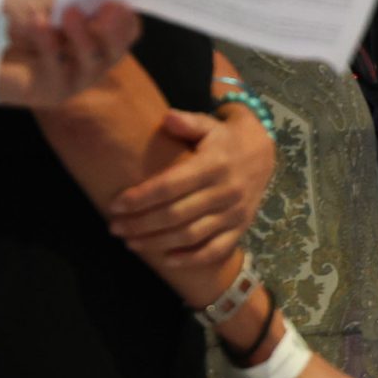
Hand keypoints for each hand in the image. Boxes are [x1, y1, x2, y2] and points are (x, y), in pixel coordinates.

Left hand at [0, 0, 139, 106]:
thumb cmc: (18, 18)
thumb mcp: (47, 2)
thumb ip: (73, 2)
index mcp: (97, 32)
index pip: (127, 31)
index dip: (127, 19)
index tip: (119, 2)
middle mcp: (93, 58)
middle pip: (116, 50)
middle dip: (114, 31)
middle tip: (107, 10)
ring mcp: (75, 77)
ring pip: (91, 61)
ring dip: (83, 35)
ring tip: (69, 12)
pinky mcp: (54, 90)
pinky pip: (56, 67)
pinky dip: (48, 42)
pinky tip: (38, 22)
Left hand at [108, 103, 275, 265]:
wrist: (263, 153)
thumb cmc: (223, 138)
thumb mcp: (209, 124)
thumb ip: (188, 122)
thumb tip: (167, 117)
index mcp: (213, 165)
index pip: (170, 186)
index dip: (141, 198)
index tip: (115, 205)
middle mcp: (224, 191)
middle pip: (175, 215)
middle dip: (141, 224)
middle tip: (114, 228)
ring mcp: (234, 213)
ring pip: (190, 236)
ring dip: (157, 243)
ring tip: (130, 242)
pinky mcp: (240, 229)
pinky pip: (215, 250)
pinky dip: (190, 259)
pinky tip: (166, 260)